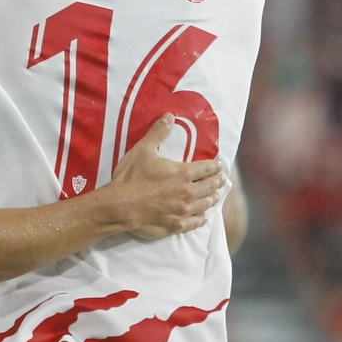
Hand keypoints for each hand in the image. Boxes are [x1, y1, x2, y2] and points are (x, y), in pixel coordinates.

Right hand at [104, 115, 223, 239]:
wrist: (120, 206)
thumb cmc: (131, 177)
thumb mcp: (143, 150)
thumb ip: (158, 133)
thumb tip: (169, 116)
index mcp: (183, 173)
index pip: (207, 169)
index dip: (215, 166)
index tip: (219, 165)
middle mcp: (188, 193)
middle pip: (210, 187)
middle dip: (217, 181)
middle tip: (221, 179)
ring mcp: (183, 211)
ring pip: (205, 204)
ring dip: (212, 199)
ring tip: (215, 196)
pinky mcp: (176, 225)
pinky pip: (195, 223)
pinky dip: (202, 218)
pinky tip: (204, 217)